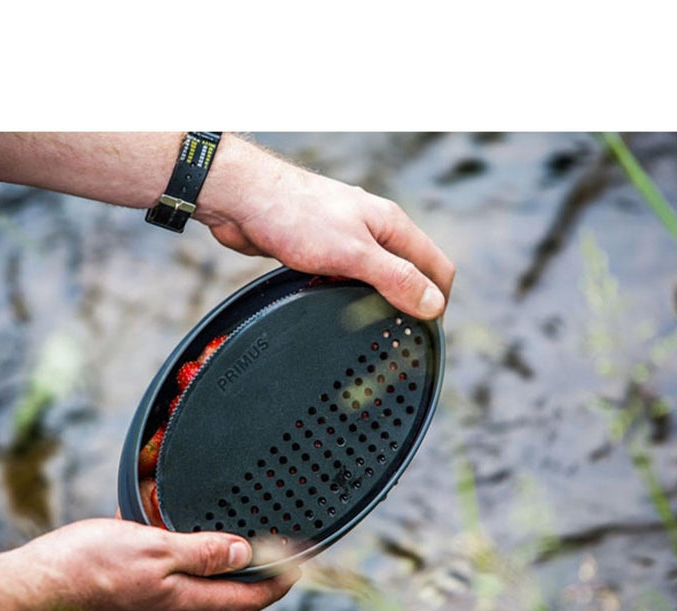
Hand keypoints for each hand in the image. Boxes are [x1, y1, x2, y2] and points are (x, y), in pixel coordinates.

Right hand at [17, 518, 298, 610]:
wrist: (36, 584)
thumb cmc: (88, 566)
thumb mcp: (154, 549)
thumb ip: (201, 552)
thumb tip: (243, 554)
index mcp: (183, 599)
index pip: (246, 599)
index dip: (277, 585)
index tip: (299, 569)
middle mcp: (171, 608)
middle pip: (228, 597)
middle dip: (257, 580)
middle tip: (277, 558)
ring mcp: (152, 604)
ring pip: (201, 589)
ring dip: (225, 570)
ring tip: (239, 546)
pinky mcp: (133, 595)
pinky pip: (174, 581)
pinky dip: (191, 564)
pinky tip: (184, 543)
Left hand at [197, 137, 455, 319]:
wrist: (243, 200)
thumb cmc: (295, 214)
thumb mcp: (353, 253)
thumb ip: (395, 278)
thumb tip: (433, 304)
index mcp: (392, 225)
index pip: (437, 266)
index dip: (438, 302)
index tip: (427, 334)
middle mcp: (375, 231)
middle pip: (409, 274)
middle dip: (409, 306)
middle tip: (397, 339)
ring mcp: (348, 240)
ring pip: (377, 278)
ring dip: (377, 303)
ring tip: (369, 332)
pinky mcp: (322, 251)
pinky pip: (347, 279)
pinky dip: (348, 298)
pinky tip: (336, 311)